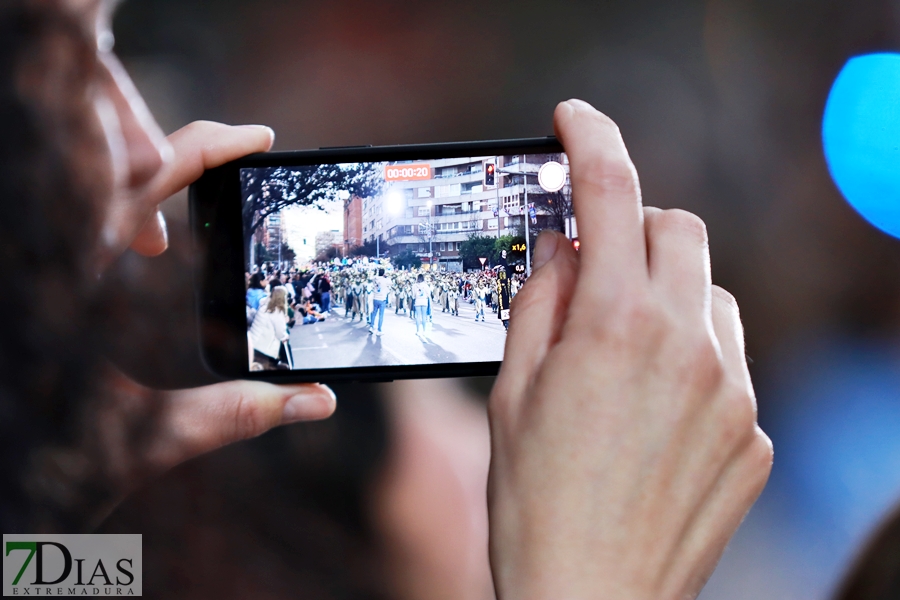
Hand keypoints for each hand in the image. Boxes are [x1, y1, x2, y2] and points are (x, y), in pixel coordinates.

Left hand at [71, 121, 334, 526]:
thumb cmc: (38, 465)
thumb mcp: (145, 440)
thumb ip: (235, 414)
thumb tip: (319, 400)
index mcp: (74, 275)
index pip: (150, 176)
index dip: (212, 146)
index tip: (261, 138)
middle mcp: (50, 254)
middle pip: (117, 160)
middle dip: (178, 151)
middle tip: (234, 164)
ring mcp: (37, 261)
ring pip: (86, 178)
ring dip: (143, 177)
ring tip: (189, 204)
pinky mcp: (35, 279)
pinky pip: (73, 215)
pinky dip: (117, 211)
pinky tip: (147, 251)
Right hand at [487, 100, 772, 598]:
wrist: (589, 597)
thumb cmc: (535, 503)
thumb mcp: (511, 389)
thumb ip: (539, 299)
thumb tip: (560, 247)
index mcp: (615, 327)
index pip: (609, 195)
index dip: (590, 141)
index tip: (574, 120)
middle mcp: (688, 346)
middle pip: (678, 229)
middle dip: (634, 229)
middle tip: (594, 264)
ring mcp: (733, 391)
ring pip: (712, 293)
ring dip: (667, 295)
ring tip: (623, 350)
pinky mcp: (754, 432)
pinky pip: (729, 359)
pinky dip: (692, 355)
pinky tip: (654, 408)